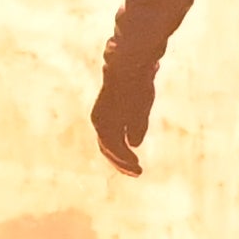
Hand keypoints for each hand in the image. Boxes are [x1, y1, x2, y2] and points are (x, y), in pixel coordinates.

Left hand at [91, 56, 155, 179]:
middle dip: (121, 163)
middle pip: (107, 148)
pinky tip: (134, 163)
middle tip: (137, 173)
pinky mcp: (107, 120)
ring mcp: (102, 120)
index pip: (109, 142)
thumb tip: (134, 143)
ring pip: (109, 149)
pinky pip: (113, 144)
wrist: (131, 66)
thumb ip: (136, 125)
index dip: (121, 156)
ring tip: (137, 172)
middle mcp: (99, 120)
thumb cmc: (137, 84)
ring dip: (123, 163)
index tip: (135, 166)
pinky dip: (123, 156)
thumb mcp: (138, 107)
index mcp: (104, 115)